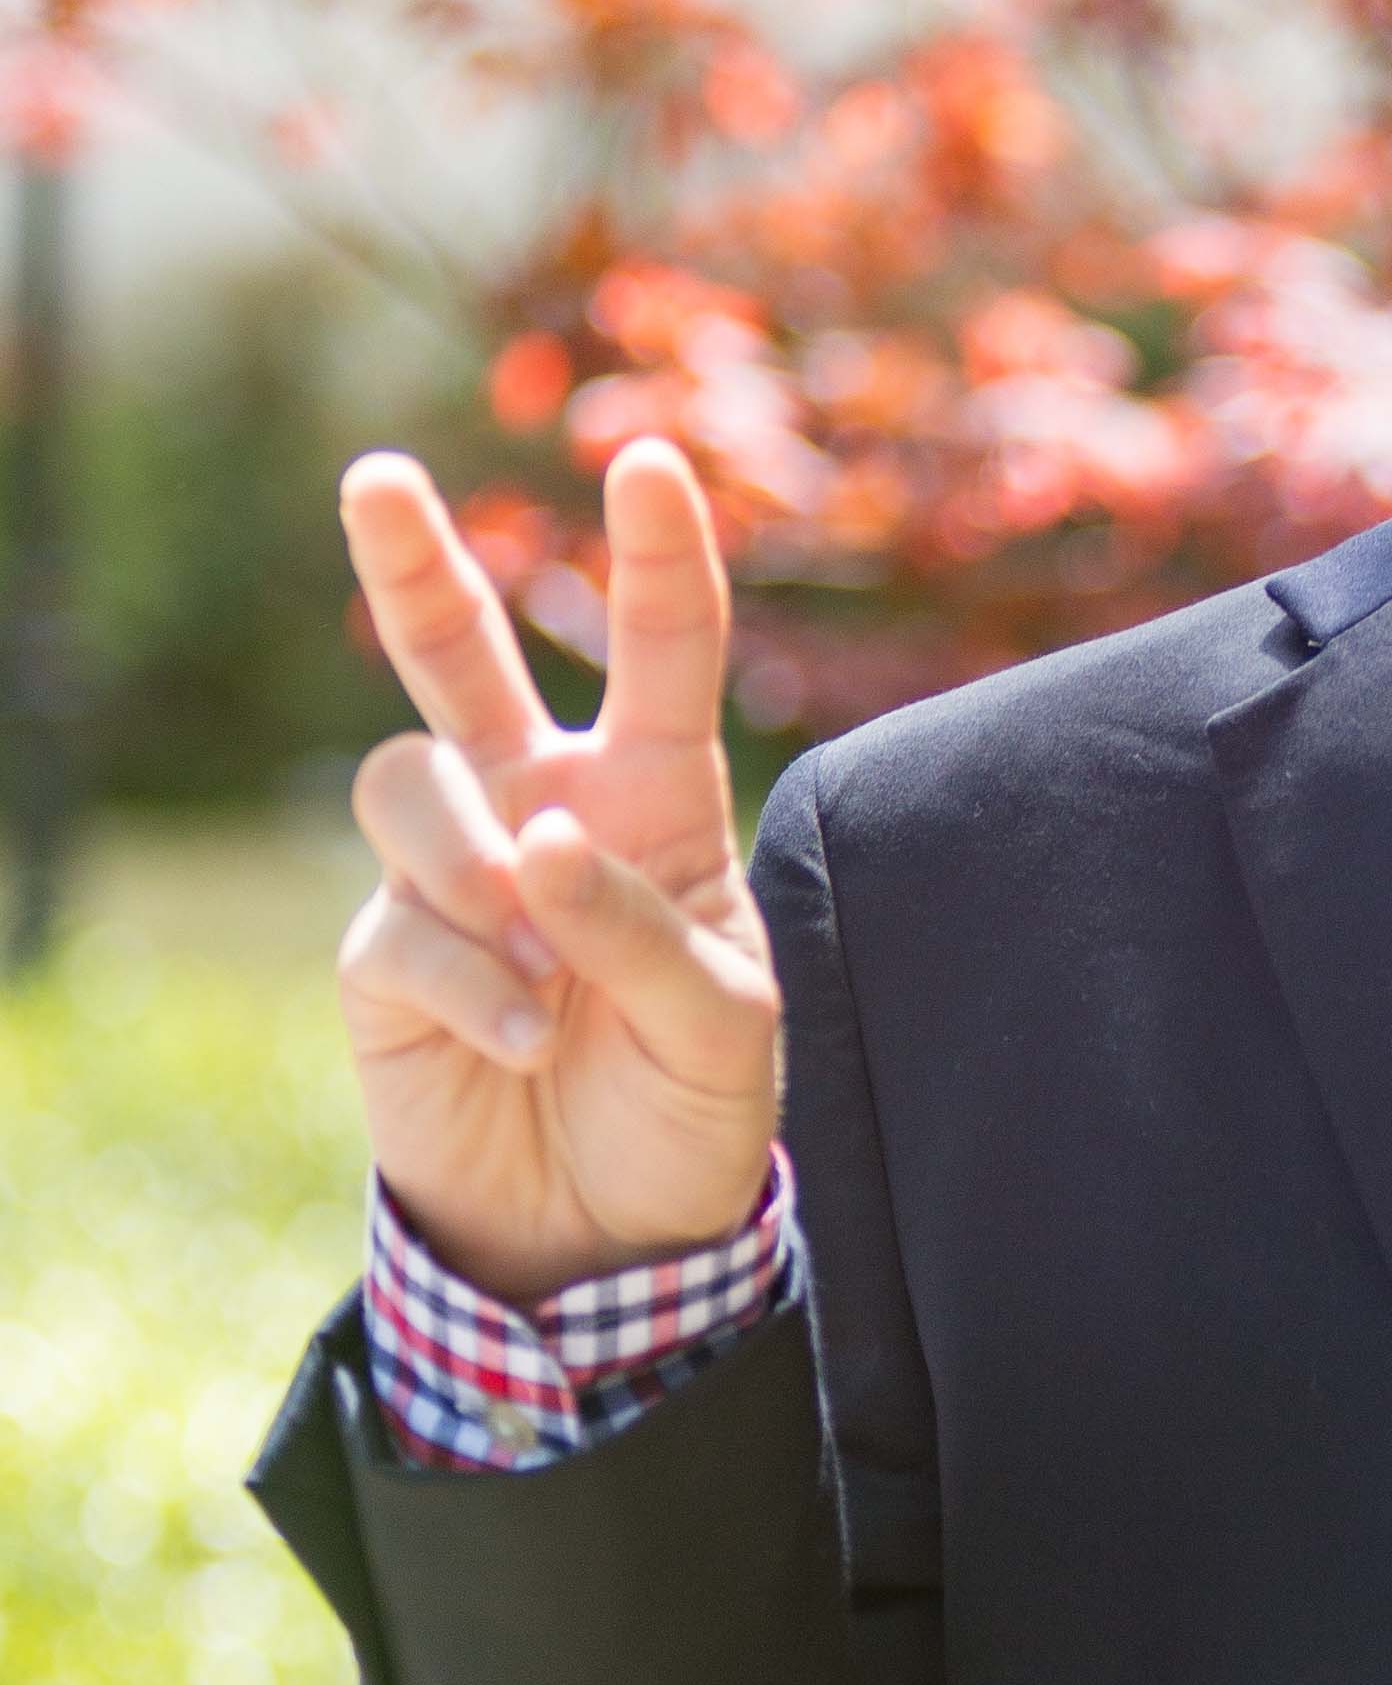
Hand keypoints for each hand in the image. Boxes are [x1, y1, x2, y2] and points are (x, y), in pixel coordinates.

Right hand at [335, 439, 782, 1304]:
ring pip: (409, 781)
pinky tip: (527, 1041)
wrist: (610, 1226)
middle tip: (378, 474)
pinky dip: (473, 987)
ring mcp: (456, 873)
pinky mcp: (386, 952)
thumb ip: (643, 929)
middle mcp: (545, 805)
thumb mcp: (721, 1022)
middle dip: (414, 561)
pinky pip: (406, 929)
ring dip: (475, 869)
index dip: (658, 555)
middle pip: (460, 655)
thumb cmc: (693, 1100)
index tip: (646, 458)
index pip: (663, 654)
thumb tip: (538, 843)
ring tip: (542, 974)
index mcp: (655, 796)